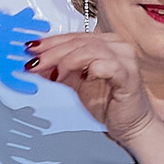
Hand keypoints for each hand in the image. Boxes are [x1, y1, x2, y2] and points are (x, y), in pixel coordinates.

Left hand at [25, 28, 156, 143]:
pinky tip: (83, 79)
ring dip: (67, 61)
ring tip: (54, 74)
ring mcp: (125, 59)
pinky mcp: (129, 75)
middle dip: (52, 52)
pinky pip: (106, 65)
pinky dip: (91, 70)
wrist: (132, 126)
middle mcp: (116, 46)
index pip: (72, 37)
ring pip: (89, 50)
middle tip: (34, 62)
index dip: (49, 43)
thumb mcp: (76, 84)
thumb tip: (34, 64)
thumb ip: (58, 71)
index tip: (30, 51)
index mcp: (105, 43)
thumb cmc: (110, 103)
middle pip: (78, 42)